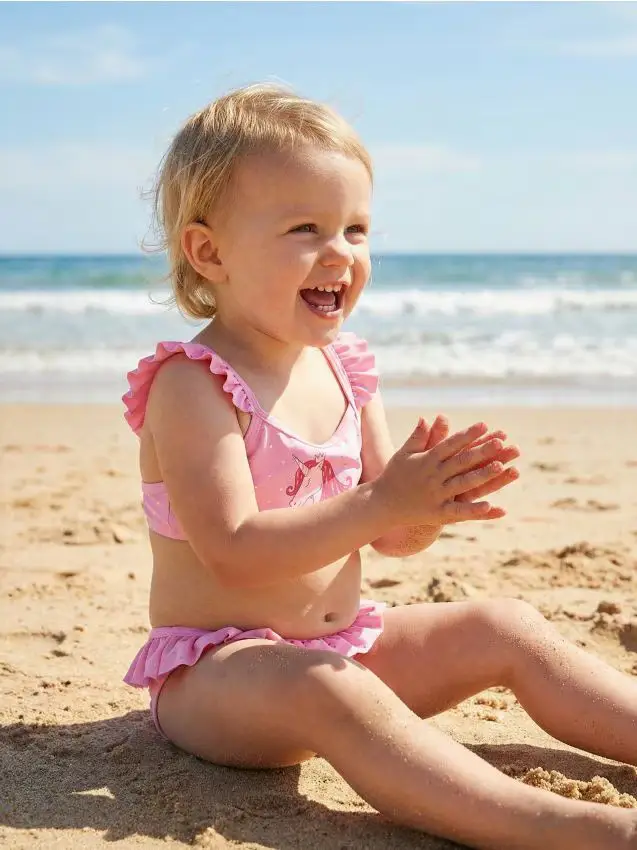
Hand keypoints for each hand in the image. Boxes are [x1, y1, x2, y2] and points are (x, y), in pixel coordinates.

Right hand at [375, 418, 511, 526]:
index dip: (468, 434)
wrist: (381, 504)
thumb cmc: (394, 476)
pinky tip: (491, 506)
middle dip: (482, 451)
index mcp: (427, 460)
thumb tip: (426, 418)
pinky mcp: (437, 513)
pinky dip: (473, 509)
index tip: (484, 425)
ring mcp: (436, 495)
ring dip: (482, 475)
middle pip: (461, 461)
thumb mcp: (404, 454)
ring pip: (463, 484)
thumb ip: (418, 437)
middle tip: (501, 442)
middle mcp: (433, 476)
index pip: (450, 444)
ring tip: (500, 467)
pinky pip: (458, 511)